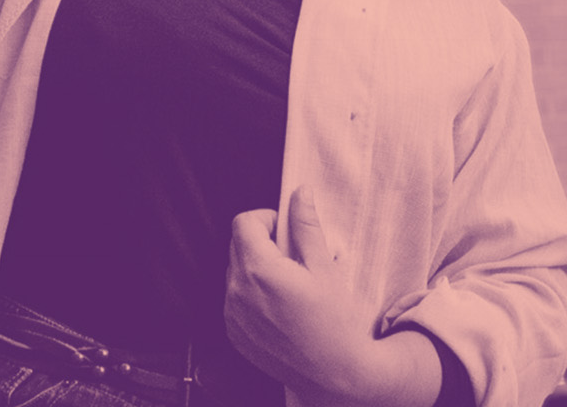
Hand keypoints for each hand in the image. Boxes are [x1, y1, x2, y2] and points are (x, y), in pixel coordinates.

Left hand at [226, 198, 401, 405]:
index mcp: (259, 271)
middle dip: (261, 242)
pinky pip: (234, 299)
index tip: (284, 230)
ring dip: (255, 268)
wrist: (333, 373)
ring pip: (234, 272)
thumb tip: (300, 193)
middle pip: (237, 245)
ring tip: (287, 286)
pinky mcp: (233, 332)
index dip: (265, 219)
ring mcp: (232, 315)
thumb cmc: (334, 322)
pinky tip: (278, 307)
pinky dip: (250, 294)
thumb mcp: (324, 268)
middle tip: (292, 258)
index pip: (243, 223)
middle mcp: (237, 292)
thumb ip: (306, 226)